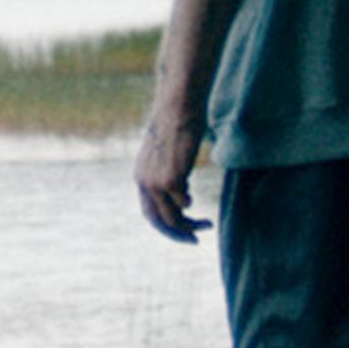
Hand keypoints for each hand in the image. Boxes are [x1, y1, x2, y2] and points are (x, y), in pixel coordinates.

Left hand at [136, 109, 208, 242]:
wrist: (178, 106)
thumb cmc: (177, 124)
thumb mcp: (167, 154)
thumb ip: (169, 173)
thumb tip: (181, 195)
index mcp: (141, 177)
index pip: (149, 212)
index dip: (166, 226)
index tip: (184, 232)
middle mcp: (144, 183)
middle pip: (158, 222)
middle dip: (177, 235)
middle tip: (195, 240)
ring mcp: (156, 182)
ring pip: (171, 218)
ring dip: (190, 225)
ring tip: (207, 224)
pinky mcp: (171, 179)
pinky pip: (184, 202)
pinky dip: (191, 203)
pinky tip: (195, 190)